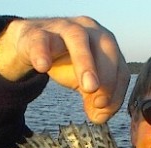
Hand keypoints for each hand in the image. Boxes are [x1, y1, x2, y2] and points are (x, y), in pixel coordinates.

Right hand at [0, 17, 129, 123]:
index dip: (116, 90)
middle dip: (108, 76)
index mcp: (105, 43)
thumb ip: (94, 98)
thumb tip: (100, 117)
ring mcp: (63, 28)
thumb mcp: (83, 81)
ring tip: (88, 87)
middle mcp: (89, 30)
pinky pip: (40, 40)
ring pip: (77, 38)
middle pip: (106, 46)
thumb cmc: (64, 59)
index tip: (104, 108)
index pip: (120, 67)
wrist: (30, 42)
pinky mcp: (37, 32)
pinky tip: (42, 67)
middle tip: (101, 102)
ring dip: (85, 62)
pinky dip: (42, 52)